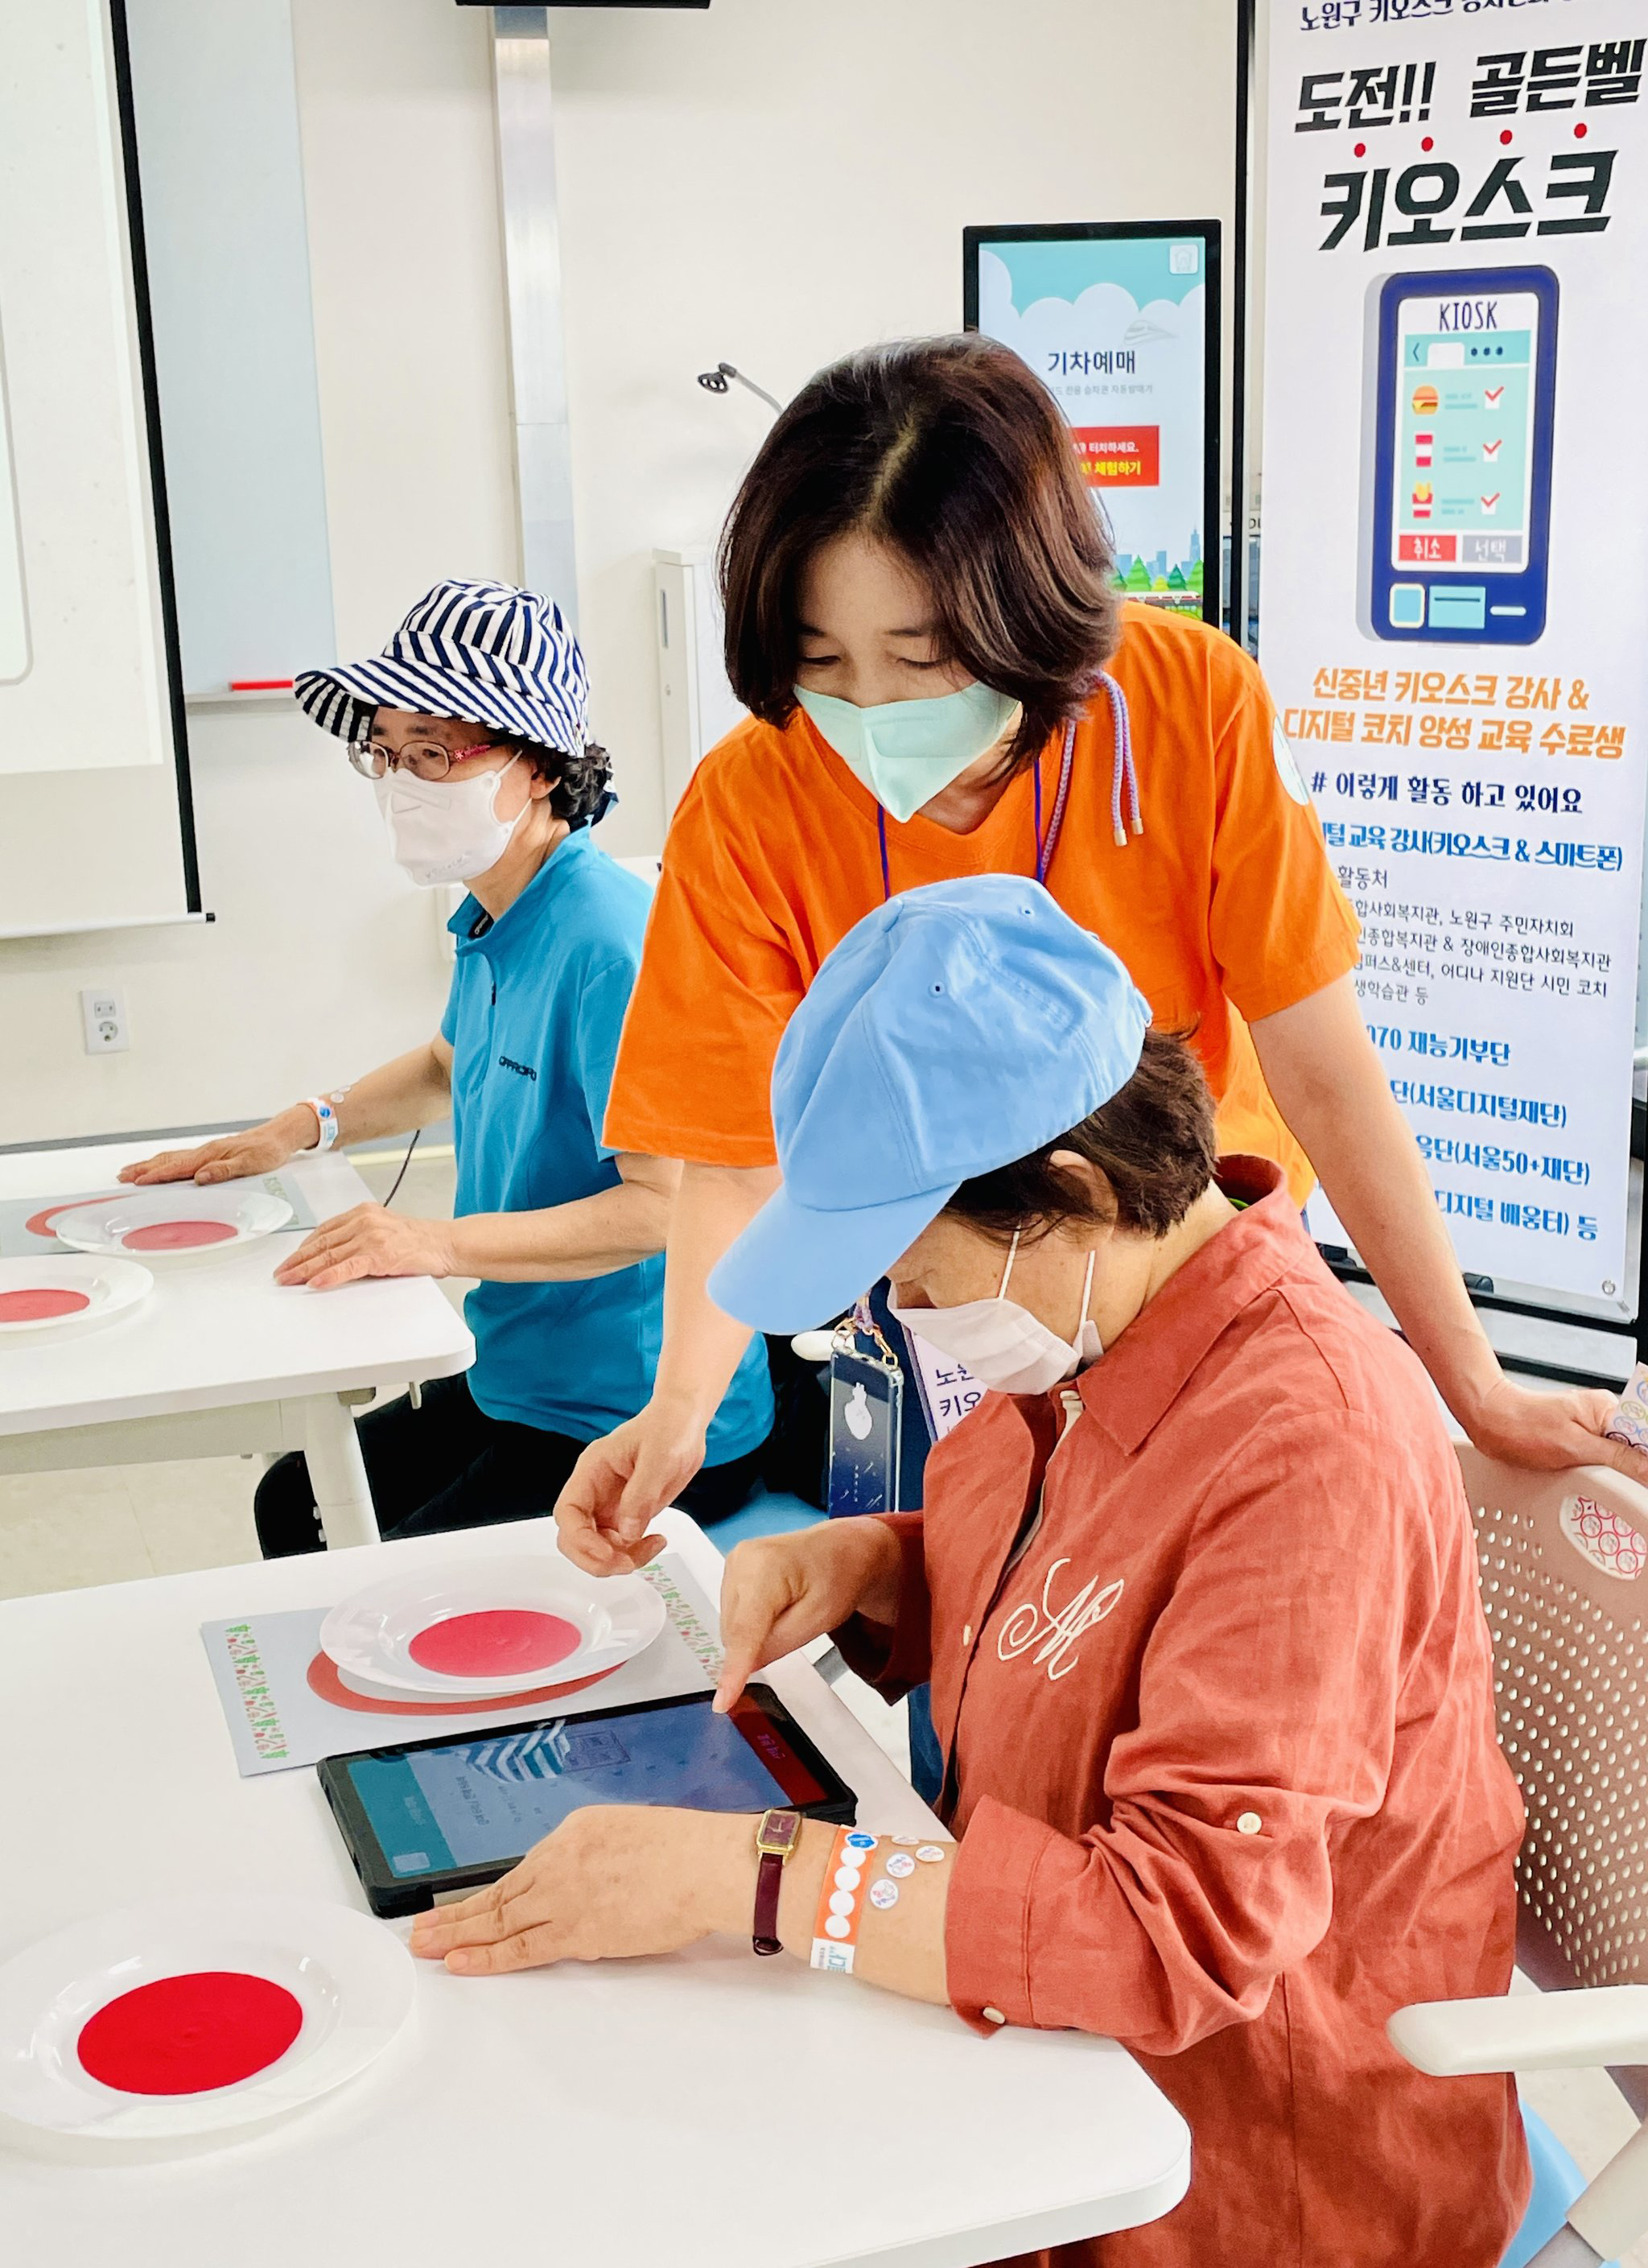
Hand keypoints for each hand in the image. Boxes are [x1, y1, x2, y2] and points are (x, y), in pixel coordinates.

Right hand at [117, 1106, 315, 1186]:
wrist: (278, 1137)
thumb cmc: (266, 1151)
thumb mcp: (250, 1164)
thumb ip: (224, 1171)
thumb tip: (200, 1178)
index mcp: (210, 1155)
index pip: (177, 1167)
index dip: (157, 1176)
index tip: (137, 1183)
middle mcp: (204, 1152)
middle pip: (167, 1161)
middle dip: (143, 1169)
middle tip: (121, 1176)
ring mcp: (206, 1152)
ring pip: (171, 1158)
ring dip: (150, 1165)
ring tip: (131, 1171)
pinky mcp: (210, 1154)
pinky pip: (181, 1159)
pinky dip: (165, 1163)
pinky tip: (160, 1167)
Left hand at [273, 1203, 455, 1289]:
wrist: (444, 1244)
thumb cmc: (417, 1241)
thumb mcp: (383, 1230)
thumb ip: (358, 1238)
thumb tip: (332, 1257)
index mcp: (362, 1213)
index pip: (323, 1231)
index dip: (303, 1248)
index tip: (290, 1260)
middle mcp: (364, 1221)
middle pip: (321, 1244)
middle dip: (297, 1260)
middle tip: (281, 1274)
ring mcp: (371, 1237)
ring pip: (329, 1255)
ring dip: (305, 1270)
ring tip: (289, 1280)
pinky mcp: (379, 1255)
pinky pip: (347, 1267)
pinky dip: (329, 1276)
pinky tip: (315, 1283)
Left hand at [408, 1806, 746, 1974]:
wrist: (703, 1864)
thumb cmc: (684, 1850)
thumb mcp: (628, 1833)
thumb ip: (597, 1857)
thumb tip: (586, 1884)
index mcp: (573, 1832)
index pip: (523, 1871)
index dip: (489, 1892)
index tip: (467, 1903)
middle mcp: (559, 1861)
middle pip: (499, 1894)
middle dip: (455, 1914)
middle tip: (420, 1928)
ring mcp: (564, 1897)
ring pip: (499, 1920)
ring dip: (458, 1935)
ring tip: (426, 1946)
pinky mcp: (576, 1932)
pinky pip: (522, 1948)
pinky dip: (487, 1956)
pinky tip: (461, 1961)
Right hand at [554, 1400, 708, 1575]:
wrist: (685, 1424)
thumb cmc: (668, 1428)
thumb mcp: (658, 1459)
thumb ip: (640, 1496)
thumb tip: (627, 1533)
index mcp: (591, 1471)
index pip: (568, 1513)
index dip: (580, 1539)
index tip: (605, 1553)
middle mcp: (595, 1492)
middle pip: (575, 1538)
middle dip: (597, 1558)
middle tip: (627, 1563)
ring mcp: (609, 1506)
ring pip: (598, 1547)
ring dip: (619, 1559)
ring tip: (651, 1549)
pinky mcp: (627, 1515)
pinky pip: (621, 1545)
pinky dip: (635, 1553)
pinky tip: (657, 1542)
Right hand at [715, 1519, 902, 1712]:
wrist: (841, 1548)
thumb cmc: (838, 1574)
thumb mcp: (818, 1619)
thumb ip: (778, 1645)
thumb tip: (746, 1665)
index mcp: (764, 1568)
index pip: (744, 1631)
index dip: (733, 1670)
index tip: (724, 1700)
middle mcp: (741, 1560)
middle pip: (735, 1631)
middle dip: (758, 1643)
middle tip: (796, 1625)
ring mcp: (733, 1562)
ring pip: (731, 1625)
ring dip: (755, 1632)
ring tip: (789, 1608)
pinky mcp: (731, 1569)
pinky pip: (733, 1613)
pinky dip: (752, 1621)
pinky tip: (775, 1606)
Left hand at [1465, 1374, 1647, 1491]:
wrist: (1489, 1421)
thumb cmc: (1523, 1427)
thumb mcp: (1575, 1447)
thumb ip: (1618, 1459)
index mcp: (1608, 1409)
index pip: (1643, 1435)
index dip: (1643, 1461)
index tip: (1641, 1478)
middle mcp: (1603, 1416)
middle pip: (1633, 1449)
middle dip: (1626, 1471)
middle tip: (1609, 1480)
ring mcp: (1591, 1428)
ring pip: (1616, 1459)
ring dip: (1609, 1475)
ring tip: (1589, 1476)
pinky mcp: (1578, 1441)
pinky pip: (1599, 1461)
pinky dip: (1595, 1474)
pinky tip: (1583, 1478)